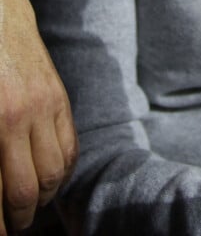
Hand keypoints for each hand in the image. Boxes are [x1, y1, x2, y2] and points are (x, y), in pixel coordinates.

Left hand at [0, 0, 76, 233]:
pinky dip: (63, 172)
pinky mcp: (60, 98)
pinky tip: (49, 181)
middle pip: (27, 190)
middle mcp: (20, 118)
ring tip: (28, 209)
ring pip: (54, 173)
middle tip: (10, 226)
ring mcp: (45, 107)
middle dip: (18, 217)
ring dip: (42, 199)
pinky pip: (70, 146)